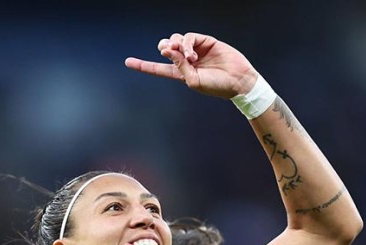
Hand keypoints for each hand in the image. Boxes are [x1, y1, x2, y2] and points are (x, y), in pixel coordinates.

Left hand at [125, 32, 258, 98]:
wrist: (238, 81)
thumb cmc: (217, 86)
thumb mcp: (193, 82)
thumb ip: (179, 66)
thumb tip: (169, 50)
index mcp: (181, 73)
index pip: (158, 68)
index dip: (143, 65)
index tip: (128, 62)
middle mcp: (186, 60)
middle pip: (165, 48)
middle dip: (163, 47)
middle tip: (168, 51)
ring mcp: (196, 50)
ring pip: (176, 39)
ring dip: (177, 45)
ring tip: (187, 56)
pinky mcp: (205, 41)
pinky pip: (189, 37)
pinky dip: (187, 43)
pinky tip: (192, 53)